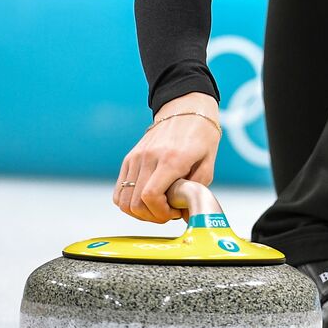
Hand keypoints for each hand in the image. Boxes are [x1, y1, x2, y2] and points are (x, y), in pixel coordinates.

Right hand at [114, 92, 220, 222]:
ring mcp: (136, 157)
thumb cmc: (200, 136)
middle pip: (135, 203)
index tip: (175, 212)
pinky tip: (146, 201)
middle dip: (152, 216)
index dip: (161, 213)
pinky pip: (119, 191)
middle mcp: (149, 158)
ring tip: (157, 207)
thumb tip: (187, 217)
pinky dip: (129, 203)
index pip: (150, 196)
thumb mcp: (208, 164)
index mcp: (171, 159)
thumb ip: (197, 191)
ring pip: (123, 201)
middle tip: (168, 212)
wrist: (185, 110)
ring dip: (139, 212)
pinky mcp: (129, 159)